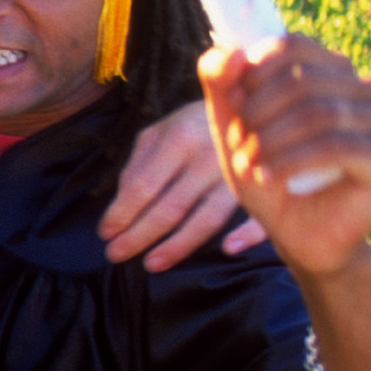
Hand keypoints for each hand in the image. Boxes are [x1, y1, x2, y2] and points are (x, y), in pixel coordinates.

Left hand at [101, 101, 269, 269]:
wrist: (250, 105)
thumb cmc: (193, 125)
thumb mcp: (159, 133)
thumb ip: (138, 164)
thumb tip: (120, 204)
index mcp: (180, 138)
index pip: (144, 185)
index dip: (121, 213)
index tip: (104, 233)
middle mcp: (210, 156)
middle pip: (172, 207)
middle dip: (139, 236)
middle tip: (114, 255)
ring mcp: (240, 174)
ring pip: (208, 219)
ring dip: (178, 246)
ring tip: (151, 264)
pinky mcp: (267, 187)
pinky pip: (261, 216)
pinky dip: (249, 234)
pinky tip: (228, 249)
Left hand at [199, 36, 370, 281]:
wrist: (297, 235)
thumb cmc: (268, 175)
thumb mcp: (233, 127)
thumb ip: (222, 83)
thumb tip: (230, 50)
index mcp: (330, 71)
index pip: (293, 46)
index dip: (255, 70)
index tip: (233, 101)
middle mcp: (364, 88)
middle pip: (303, 79)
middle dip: (258, 112)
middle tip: (240, 144)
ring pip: (318, 112)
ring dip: (271, 140)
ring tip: (249, 166)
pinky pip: (336, 145)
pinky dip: (292, 161)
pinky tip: (269, 177)